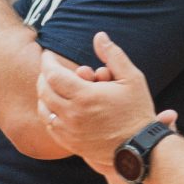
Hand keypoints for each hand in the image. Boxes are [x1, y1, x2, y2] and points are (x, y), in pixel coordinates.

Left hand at [37, 34, 169, 173]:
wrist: (140, 148)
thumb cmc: (137, 111)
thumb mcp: (131, 78)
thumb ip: (113, 55)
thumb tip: (99, 36)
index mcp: (85, 96)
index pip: (52, 75)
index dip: (47, 62)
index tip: (48, 55)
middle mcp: (72, 115)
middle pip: (44, 91)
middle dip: (44, 76)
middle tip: (49, 68)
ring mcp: (69, 131)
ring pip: (44, 109)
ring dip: (44, 95)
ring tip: (52, 86)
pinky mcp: (70, 143)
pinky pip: (50, 125)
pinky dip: (49, 113)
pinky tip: (57, 106)